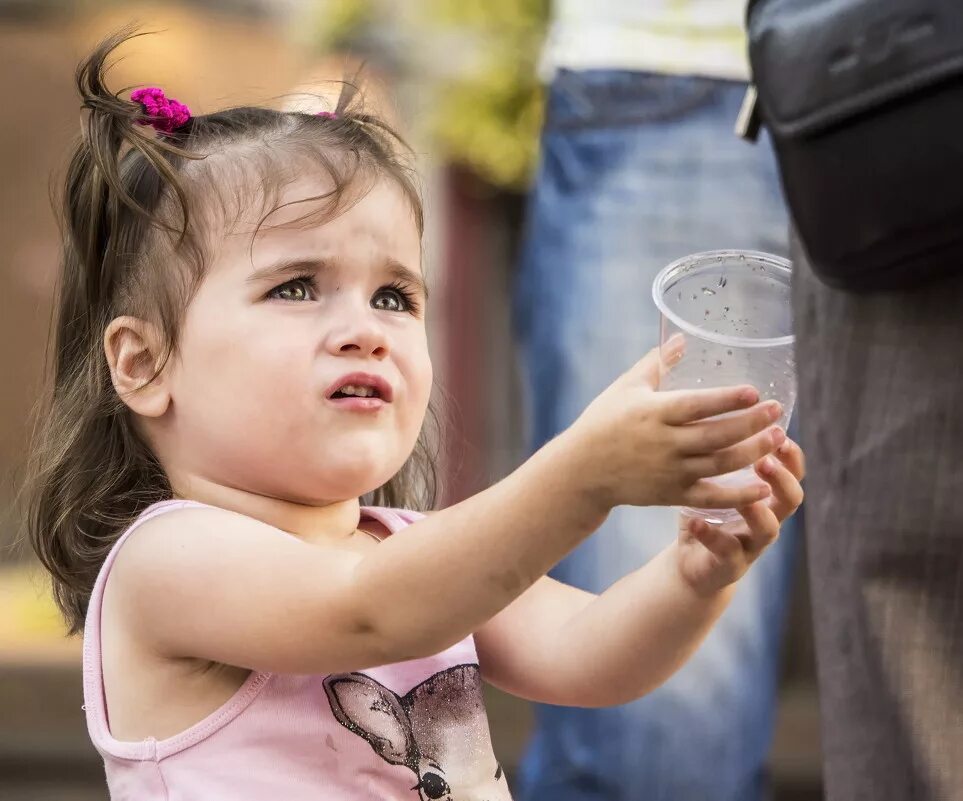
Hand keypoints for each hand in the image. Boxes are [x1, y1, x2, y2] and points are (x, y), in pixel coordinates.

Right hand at [562, 339, 785, 511]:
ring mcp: (670, 471)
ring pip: (719, 464)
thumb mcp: (626, 387)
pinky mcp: (672, 494)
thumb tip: (681, 336)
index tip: (754, 392)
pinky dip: (738, 495)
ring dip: (752, 452)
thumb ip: (657, 363)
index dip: (726, 399)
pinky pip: (711, 496)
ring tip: (778, 439)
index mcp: (653, 413)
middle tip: (777, 412)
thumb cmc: (603, 422)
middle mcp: (664, 443)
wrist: (582, 471)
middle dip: (750, 424)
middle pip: (715, 435)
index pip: (696, 405)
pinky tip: (763, 488)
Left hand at [676, 437, 804, 596]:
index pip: (792, 472)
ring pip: (768, 530)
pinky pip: (726, 552)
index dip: (791, 454)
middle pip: (792, 499)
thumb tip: (707, 403)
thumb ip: (719, 453)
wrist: (693, 563)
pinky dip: (711, 536)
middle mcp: (767, 519)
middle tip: (764, 459)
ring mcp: (751, 544)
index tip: (779, 431)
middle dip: (782, 479)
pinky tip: (695, 522)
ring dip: (757, 511)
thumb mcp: (716, 481)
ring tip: (742, 497)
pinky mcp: (729, 564)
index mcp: (767, 495)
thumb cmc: (706, 512)